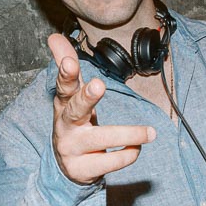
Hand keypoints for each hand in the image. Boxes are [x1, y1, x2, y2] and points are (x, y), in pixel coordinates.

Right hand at [48, 33, 154, 183]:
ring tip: (151, 132)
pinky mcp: (83, 170)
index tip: (71, 62)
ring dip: (129, 134)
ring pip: (102, 138)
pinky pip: (111, 161)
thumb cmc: (75, 123)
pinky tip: (136, 149)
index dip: (65, 74)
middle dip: (87, 97)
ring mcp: (72, 149)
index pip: (64, 87)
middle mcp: (65, 126)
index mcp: (64, 105)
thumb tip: (54, 36)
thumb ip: (67, 66)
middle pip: (75, 110)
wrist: (68, 166)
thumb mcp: (71, 97)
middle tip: (99, 84)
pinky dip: (128, 154)